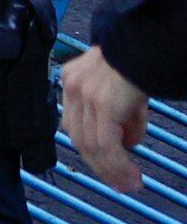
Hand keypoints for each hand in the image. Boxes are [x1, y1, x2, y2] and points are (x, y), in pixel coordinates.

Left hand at [65, 47, 152, 190]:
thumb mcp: (122, 87)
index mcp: (73, 79)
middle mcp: (73, 86)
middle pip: (79, 137)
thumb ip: (118, 112)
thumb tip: (127, 141)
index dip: (91, 151)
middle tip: (120, 183)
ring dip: (112, 169)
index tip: (107, 169)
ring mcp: (85, 94)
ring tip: (130, 183)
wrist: (150, 39)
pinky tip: (131, 175)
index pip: (75, 124)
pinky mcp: (103, 103)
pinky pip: (106, 143)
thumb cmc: (141, 60)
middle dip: (100, 166)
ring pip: (91, 145)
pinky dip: (118, 165)